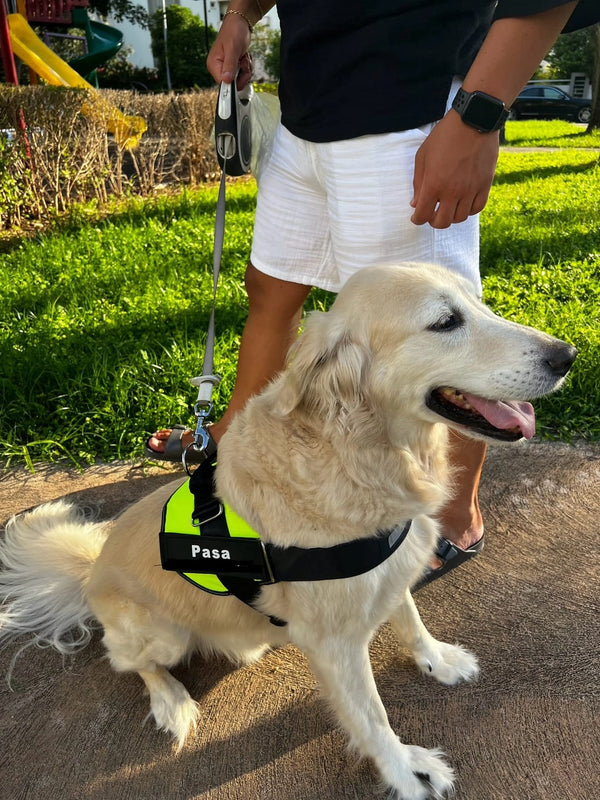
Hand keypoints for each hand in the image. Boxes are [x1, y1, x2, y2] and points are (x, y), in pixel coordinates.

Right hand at [206, 15, 252, 86]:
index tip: (241, 73)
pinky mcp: (233, 66)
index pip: (222, 84)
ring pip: (239, 79)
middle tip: (243, 61)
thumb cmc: (234, 31)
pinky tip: (244, 57)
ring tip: (243, 57)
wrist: (240, 23)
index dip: (234, 82)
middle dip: (242, 74)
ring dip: (245, 69)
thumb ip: (229, 65)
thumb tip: (226, 80)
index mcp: (213, 65)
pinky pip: (242, 74)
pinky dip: (246, 67)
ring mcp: (226, 68)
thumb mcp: (232, 49)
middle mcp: (218, 68)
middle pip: (233, 84)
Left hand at [410, 111, 499, 228]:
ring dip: (451, 216)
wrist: (473, 120)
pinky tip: (463, 203)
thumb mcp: (423, 156)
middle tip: (432, 214)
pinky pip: (477, 208)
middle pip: (442, 222)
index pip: (423, 215)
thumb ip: (418, 182)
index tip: (416, 217)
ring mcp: (470, 190)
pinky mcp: (485, 185)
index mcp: (434, 184)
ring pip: (460, 218)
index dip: (417, 219)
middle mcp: (452, 191)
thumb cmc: (445, 136)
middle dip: (433, 221)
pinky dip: (468, 210)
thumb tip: (415, 203)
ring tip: (447, 207)